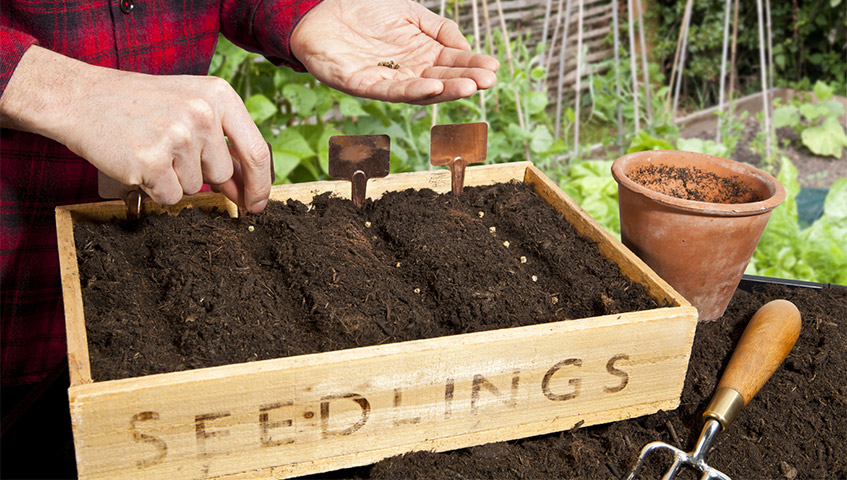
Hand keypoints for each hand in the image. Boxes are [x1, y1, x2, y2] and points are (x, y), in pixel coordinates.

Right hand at [0, 46, 270, 212]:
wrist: (82, 98)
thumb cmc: (140, 104)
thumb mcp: (191, 106)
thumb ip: (222, 142)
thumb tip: (247, 189)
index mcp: (220, 96)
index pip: (256, 151)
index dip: (260, 184)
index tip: (258, 203)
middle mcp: (203, 114)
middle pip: (222, 173)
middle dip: (202, 176)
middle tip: (170, 152)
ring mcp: (178, 137)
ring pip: (194, 187)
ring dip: (174, 179)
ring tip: (150, 149)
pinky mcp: (153, 161)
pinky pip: (169, 196)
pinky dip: (155, 188)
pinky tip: (138, 162)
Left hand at [290, 0, 499, 104]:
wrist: (320, 8)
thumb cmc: (363, 10)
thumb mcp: (411, 13)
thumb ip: (439, 29)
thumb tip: (465, 48)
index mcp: (419, 54)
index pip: (451, 63)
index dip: (472, 66)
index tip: (493, 69)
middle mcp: (405, 71)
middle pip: (440, 80)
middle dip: (465, 80)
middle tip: (488, 81)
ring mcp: (384, 79)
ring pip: (419, 90)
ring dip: (445, 90)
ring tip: (468, 87)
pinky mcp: (361, 84)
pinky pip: (389, 91)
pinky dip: (411, 90)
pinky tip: (431, 86)